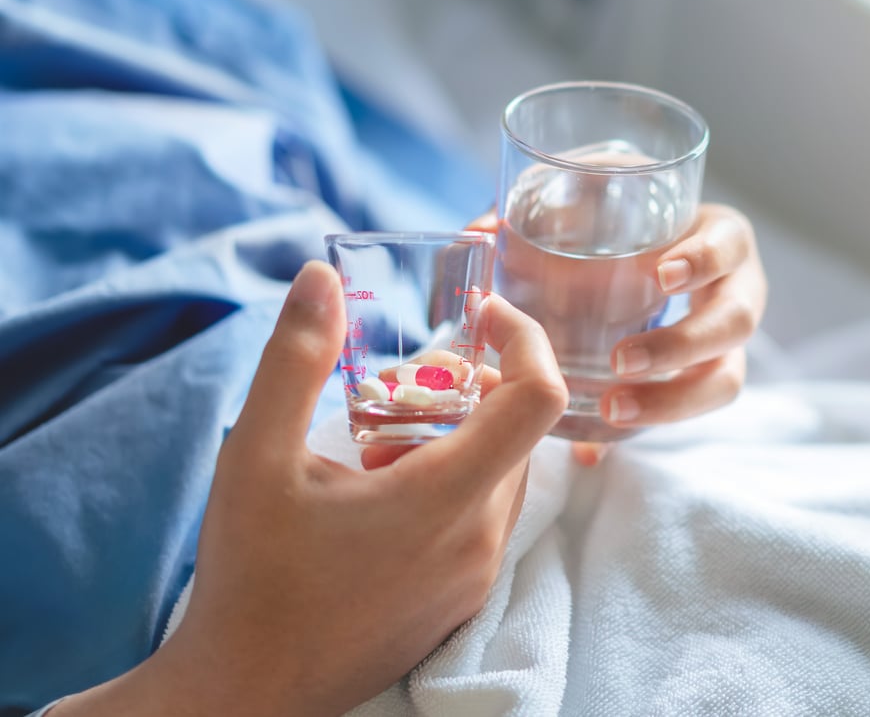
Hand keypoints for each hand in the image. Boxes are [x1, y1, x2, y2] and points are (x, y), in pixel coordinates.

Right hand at [56, 261, 566, 716]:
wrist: (247, 690)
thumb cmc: (251, 576)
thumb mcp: (257, 456)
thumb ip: (293, 359)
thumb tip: (318, 277)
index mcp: (447, 497)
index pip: (540, 398)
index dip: (525, 339)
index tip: (482, 314)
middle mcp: (481, 540)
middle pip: (519, 432)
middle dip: (476, 387)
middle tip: (403, 383)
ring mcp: (476, 578)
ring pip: (503, 476)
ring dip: (463, 438)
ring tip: (380, 443)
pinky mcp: (461, 602)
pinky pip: (485, 520)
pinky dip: (456, 483)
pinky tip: (383, 493)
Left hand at [469, 204, 765, 465]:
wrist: (639, 250)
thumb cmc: (621, 218)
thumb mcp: (592, 198)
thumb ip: (541, 205)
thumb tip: (481, 230)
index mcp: (720, 237)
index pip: (730, 245)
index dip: (705, 261)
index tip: (661, 276)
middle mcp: (737, 290)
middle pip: (734, 323)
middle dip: (681, 346)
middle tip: (621, 360)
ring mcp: (725, 341)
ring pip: (723, 380)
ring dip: (672, 401)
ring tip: (612, 410)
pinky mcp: (702, 379)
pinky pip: (686, 410)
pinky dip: (642, 426)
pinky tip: (595, 447)